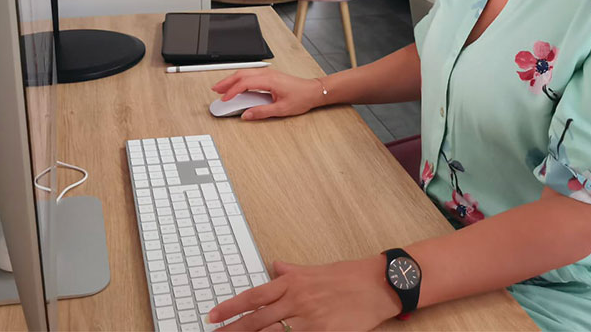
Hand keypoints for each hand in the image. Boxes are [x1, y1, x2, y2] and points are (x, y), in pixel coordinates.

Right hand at [210, 69, 325, 119]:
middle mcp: (267, 74)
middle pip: (241, 74)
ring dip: (232, 79)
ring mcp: (268, 73)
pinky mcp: (269, 76)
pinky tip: (236, 86)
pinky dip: (240, 79)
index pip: (244, 83)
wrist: (313, 91)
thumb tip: (246, 115)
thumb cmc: (301, 97)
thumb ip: (262, 112)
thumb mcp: (281, 110)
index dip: (232, 91)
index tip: (224, 99)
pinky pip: (251, 75)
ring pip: (245, 73)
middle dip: (226, 82)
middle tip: (215, 90)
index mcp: (269, 80)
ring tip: (221, 88)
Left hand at [210, 257, 399, 330]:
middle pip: (257, 318)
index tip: (213, 315)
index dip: (231, 307)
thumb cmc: (349, 276)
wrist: (377, 284)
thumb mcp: (316, 269)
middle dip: (232, 328)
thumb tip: (274, 265)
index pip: (254, 296)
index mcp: (293, 281)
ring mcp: (309, 318)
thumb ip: (292, 270)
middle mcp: (297, 298)